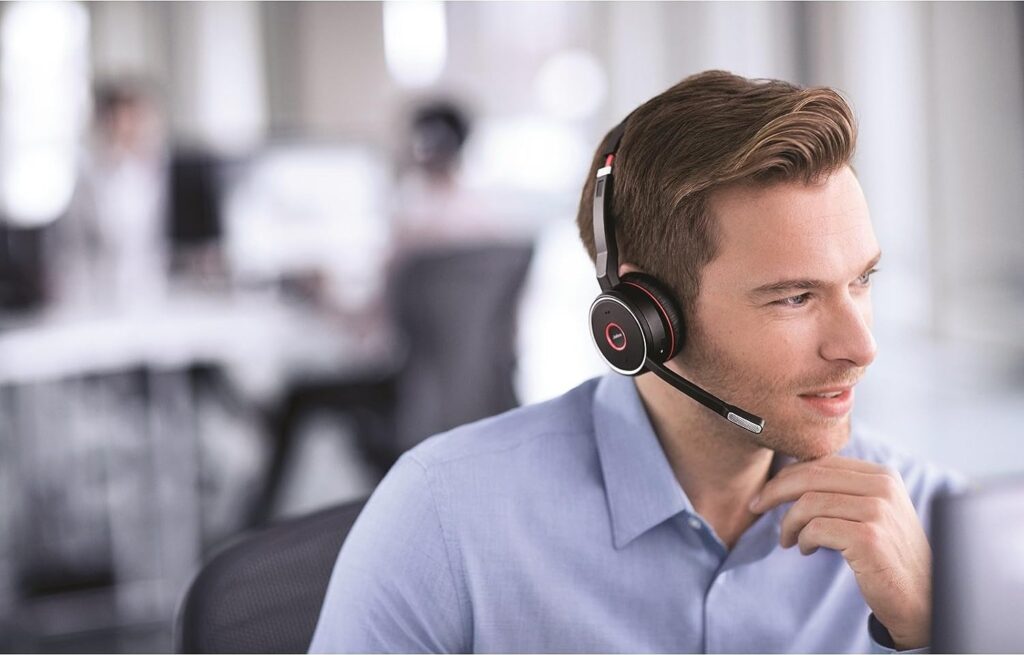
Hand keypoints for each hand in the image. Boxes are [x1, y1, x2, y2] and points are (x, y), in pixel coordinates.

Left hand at [749, 456, 930, 649]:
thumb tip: (790, 474)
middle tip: (757, 507)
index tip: (766, 493)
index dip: (787, 476)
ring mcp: (878, 511)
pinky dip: (802, 539)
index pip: (821, 463)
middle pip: (810, 476)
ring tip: (788, 540)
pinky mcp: (869, 537)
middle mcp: (883, 487)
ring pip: (808, 503)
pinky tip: (806, 550)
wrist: (921, 598)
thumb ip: (842, 490)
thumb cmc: (887, 555)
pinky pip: (815, 528)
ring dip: (788, 523)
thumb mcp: (871, 512)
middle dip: (775, 491)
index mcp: (882, 475)